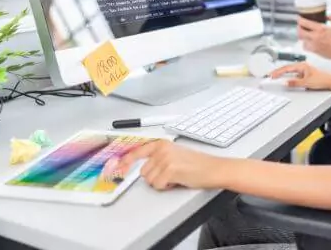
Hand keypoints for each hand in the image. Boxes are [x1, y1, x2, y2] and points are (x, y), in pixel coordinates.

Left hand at [100, 140, 225, 190]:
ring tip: (176, 177)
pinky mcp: (170, 169)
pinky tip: (179, 180)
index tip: (116, 168)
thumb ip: (158, 157)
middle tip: (171, 175)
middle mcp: (161, 149)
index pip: (137, 152)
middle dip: (155, 178)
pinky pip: (159, 185)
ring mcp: (165, 158)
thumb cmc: (197, 164)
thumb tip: (141, 167)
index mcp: (161, 144)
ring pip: (150, 180)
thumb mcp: (174, 155)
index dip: (125, 162)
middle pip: (144, 172)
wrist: (213, 168)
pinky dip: (168, 187)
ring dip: (162, 183)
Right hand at [270, 62, 330, 90]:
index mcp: (302, 65)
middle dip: (278, 72)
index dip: (278, 72)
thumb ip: (295, 83)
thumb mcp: (307, 83)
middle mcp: (302, 66)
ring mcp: (303, 70)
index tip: (271, 75)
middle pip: (287, 69)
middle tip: (270, 76)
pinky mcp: (305, 74)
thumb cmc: (322, 79)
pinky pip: (294, 75)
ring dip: (283, 74)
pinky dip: (288, 77)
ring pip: (290, 72)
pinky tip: (286, 80)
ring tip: (275, 78)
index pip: (286, 68)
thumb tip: (286, 83)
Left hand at [297, 16, 330, 59]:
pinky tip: (309, 41)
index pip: (304, 23)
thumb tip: (327, 15)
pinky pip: (305, 47)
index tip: (300, 18)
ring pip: (301, 40)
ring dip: (302, 36)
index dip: (300, 20)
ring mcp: (314, 45)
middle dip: (299, 28)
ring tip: (305, 33)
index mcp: (320, 29)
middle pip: (300, 32)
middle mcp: (315, 37)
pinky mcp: (315, 51)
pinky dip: (305, 43)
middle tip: (300, 26)